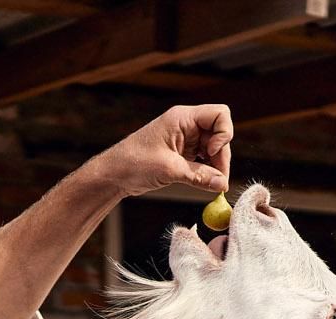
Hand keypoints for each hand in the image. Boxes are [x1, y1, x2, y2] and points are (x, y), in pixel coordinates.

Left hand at [92, 104, 232, 198]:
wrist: (112, 174)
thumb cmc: (134, 163)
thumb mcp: (169, 170)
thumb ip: (199, 176)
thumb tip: (222, 184)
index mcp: (182, 118)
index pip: (219, 114)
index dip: (223, 134)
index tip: (212, 153)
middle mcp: (186, 125)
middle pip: (219, 135)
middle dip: (221, 158)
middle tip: (218, 182)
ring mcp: (185, 140)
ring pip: (213, 150)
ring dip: (215, 167)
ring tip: (210, 186)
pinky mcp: (182, 154)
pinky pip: (203, 160)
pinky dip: (206, 172)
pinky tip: (204, 184)